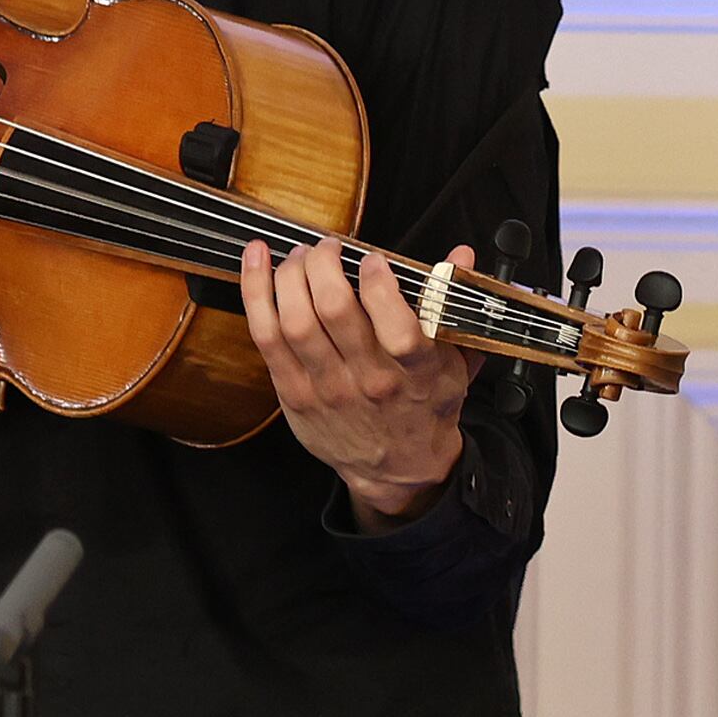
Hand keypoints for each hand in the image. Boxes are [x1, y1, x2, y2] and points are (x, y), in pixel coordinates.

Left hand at [238, 238, 477, 526]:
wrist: (397, 469)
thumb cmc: (426, 405)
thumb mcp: (456, 359)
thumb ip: (454, 302)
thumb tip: (461, 253)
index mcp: (416, 372)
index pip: (398, 328)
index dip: (380, 284)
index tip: (373, 259)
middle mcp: (370, 380)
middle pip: (334, 311)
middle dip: (324, 264)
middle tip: (328, 247)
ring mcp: (327, 388)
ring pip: (295, 320)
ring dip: (290, 275)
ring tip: (299, 255)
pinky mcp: (293, 393)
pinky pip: (266, 336)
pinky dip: (256, 293)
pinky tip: (256, 260)